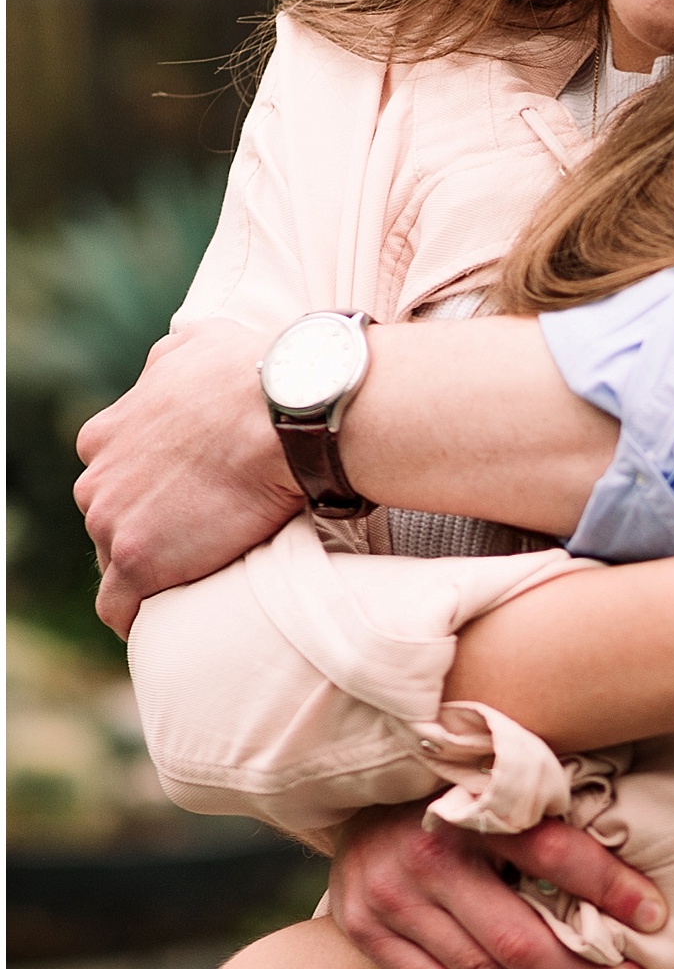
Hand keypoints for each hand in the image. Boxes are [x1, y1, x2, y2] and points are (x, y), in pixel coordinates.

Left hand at [76, 320, 302, 633]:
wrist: (282, 412)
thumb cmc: (252, 374)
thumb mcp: (196, 346)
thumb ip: (170, 364)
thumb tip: (178, 366)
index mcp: (105, 435)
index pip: (113, 481)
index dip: (149, 497)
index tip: (187, 508)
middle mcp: (96, 478)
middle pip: (110, 523)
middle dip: (147, 534)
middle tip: (202, 544)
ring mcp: (111, 521)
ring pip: (114, 564)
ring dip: (150, 574)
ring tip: (197, 582)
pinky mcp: (138, 561)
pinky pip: (119, 608)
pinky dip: (139, 618)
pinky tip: (167, 622)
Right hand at [328, 803, 670, 968]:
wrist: (346, 793)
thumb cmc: (449, 787)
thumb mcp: (494, 781)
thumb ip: (545, 813)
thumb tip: (633, 859)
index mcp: (465, 805)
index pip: (551, 853)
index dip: (610, 887)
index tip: (656, 916)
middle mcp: (421, 855)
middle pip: (519, 941)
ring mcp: (387, 900)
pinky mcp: (367, 934)